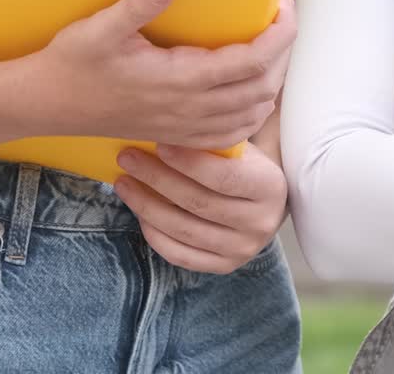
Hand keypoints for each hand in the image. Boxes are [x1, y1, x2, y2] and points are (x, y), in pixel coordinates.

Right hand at [26, 0, 295, 149]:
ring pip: (252, 113)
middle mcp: (189, 109)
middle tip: (281, 15)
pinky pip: (232, 135)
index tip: (285, 5)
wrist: (48, 105)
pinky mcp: (178, 135)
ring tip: (271, 45)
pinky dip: (253, 112)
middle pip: (261, 87)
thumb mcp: (98, 28)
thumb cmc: (74, 62)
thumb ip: (135, 6)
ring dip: (272, 80)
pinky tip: (251, 91)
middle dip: (282, 51)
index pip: (250, 61)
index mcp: (178, 80)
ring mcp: (185, 127)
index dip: (279, 35)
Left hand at [114, 142, 287, 273]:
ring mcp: (242, 250)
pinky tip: (138, 210)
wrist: (267, 198)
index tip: (158, 143)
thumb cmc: (245, 161)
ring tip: (123, 182)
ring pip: (184, 229)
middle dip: (157, 178)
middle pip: (199, 203)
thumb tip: (165, 127)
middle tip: (127, 157)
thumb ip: (215, 139)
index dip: (189, 161)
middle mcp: (260, 223)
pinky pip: (181, 254)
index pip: (225, 177)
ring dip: (147, 205)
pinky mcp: (223, 266)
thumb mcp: (243, 144)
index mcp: (270, 187)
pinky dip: (154, 233)